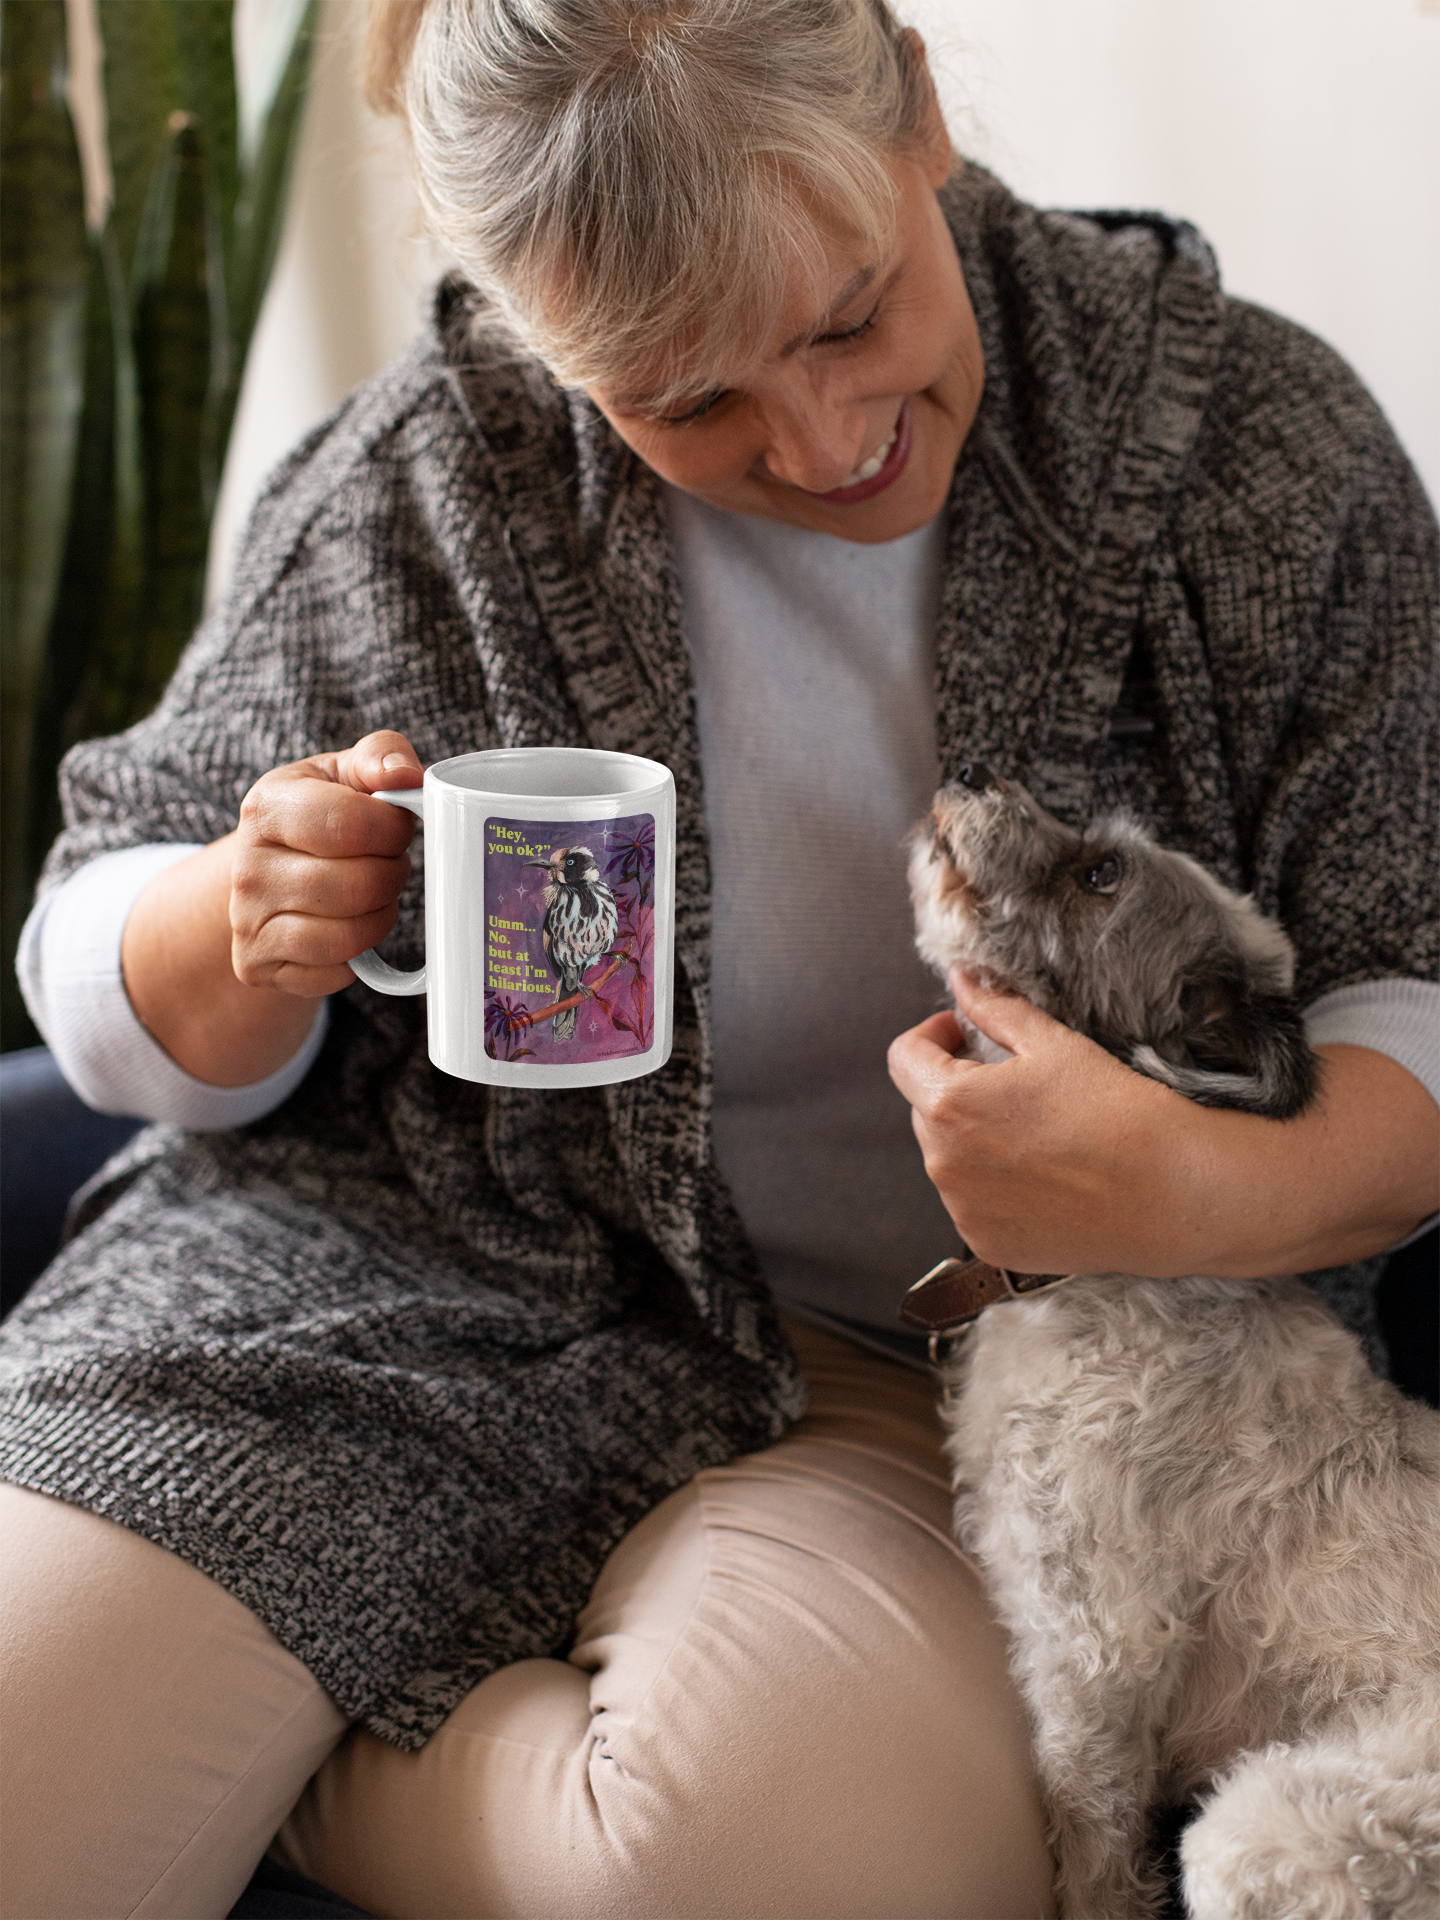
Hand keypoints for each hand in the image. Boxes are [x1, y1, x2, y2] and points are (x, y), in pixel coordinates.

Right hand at [230, 731, 422, 994]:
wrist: (264, 872)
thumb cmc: (319, 816)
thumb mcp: (344, 773)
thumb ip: (381, 756)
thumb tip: (407, 776)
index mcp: (267, 807)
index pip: (351, 825)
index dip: (394, 829)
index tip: (397, 826)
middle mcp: (248, 867)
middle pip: (360, 885)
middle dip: (392, 874)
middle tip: (387, 862)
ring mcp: (247, 922)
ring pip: (350, 936)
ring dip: (380, 916)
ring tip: (370, 893)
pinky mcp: (258, 966)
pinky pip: (337, 973)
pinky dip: (358, 955)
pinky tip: (347, 925)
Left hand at [887, 972, 1439, 1278]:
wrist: (1171, 1193)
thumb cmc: (1116, 1111)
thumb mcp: (1053, 1044)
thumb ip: (994, 1009)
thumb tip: (961, 981)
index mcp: (948, 1103)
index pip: (904, 1057)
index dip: (932, 1035)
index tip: (964, 1033)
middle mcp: (942, 1163)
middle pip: (925, 1108)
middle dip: (957, 1087)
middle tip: (1015, 1083)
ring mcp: (962, 1210)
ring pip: (948, 1158)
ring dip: (973, 1139)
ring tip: (1037, 1133)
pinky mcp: (987, 1244)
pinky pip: (972, 1203)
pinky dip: (994, 1186)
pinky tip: (1045, 1176)